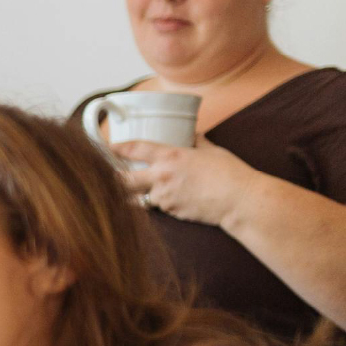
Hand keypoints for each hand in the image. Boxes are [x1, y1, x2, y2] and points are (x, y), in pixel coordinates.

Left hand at [111, 139, 265, 227]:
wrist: (241, 201)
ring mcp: (164, 197)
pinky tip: (158, 200)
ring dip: (130, 195)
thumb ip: (197, 142)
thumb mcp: (212, 151)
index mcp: (171, 156)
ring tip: (123, 192)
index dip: (116, 148)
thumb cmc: (230, 172)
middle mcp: (162, 176)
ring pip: (135, 198)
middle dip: (111, 179)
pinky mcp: (170, 211)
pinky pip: (155, 207)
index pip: (134, 149)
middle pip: (122, 180)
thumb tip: (191, 134)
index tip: (106, 147)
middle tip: (104, 177)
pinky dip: (153, 204)